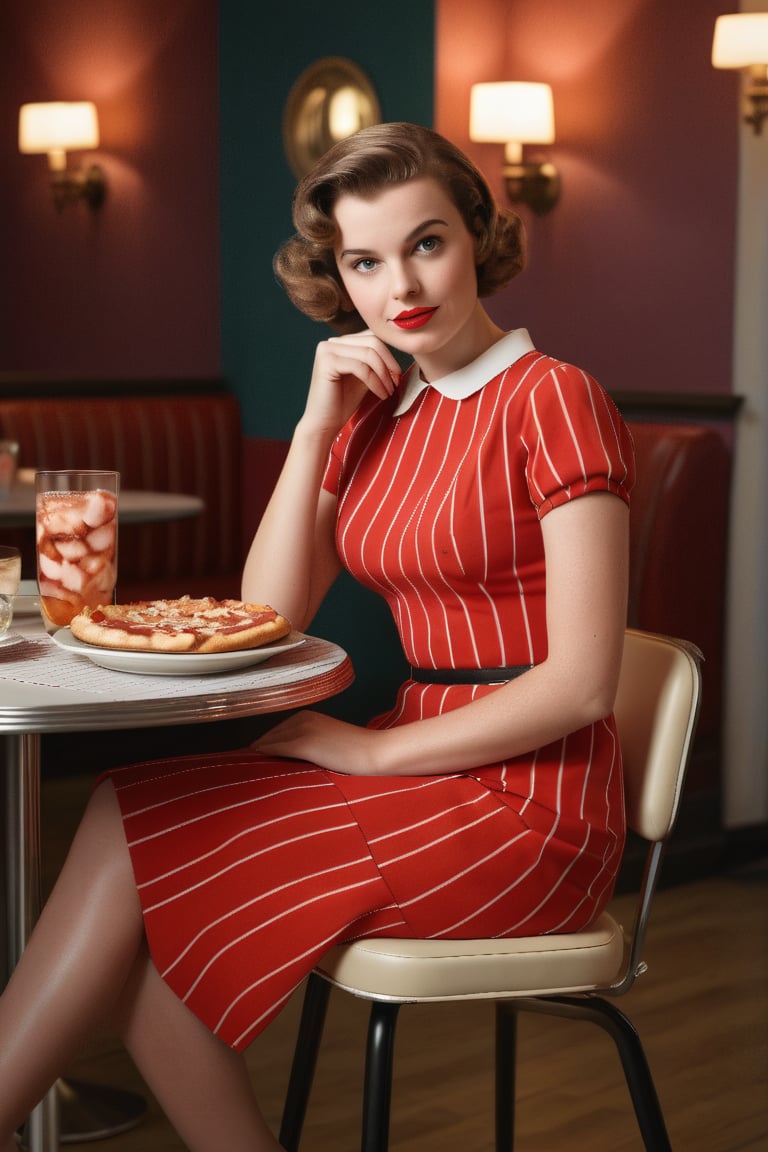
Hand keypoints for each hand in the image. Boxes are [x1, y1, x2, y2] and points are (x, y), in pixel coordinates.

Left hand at [251, 710, 384, 775]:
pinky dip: (265, 754)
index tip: (253, 757)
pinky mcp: (304, 742)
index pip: (276, 732)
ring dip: (259, 753)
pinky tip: (255, 761)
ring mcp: (302, 729)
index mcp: (307, 717)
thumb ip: (308, 745)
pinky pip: (277, 748)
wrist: (375, 753)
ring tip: (245, 766)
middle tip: (244, 763)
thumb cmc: (356, 752)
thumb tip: (288, 757)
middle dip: (259, 749)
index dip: (264, 745)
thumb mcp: (328, 742)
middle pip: (270, 736)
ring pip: (271, 742)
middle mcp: (302, 718)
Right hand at [303, 331, 400, 434]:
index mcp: (340, 343)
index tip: (398, 376)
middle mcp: (331, 342)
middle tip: (397, 383)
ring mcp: (327, 350)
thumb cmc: (343, 404)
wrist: (324, 424)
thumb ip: (375, 362)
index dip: (390, 355)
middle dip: (389, 363)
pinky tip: (381, 395)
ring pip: (369, 353)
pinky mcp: (327, 362)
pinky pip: (361, 367)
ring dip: (384, 374)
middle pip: (372, 342)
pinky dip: (375, 381)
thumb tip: (400, 352)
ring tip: (389, 391)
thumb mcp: (365, 377)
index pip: (372, 337)